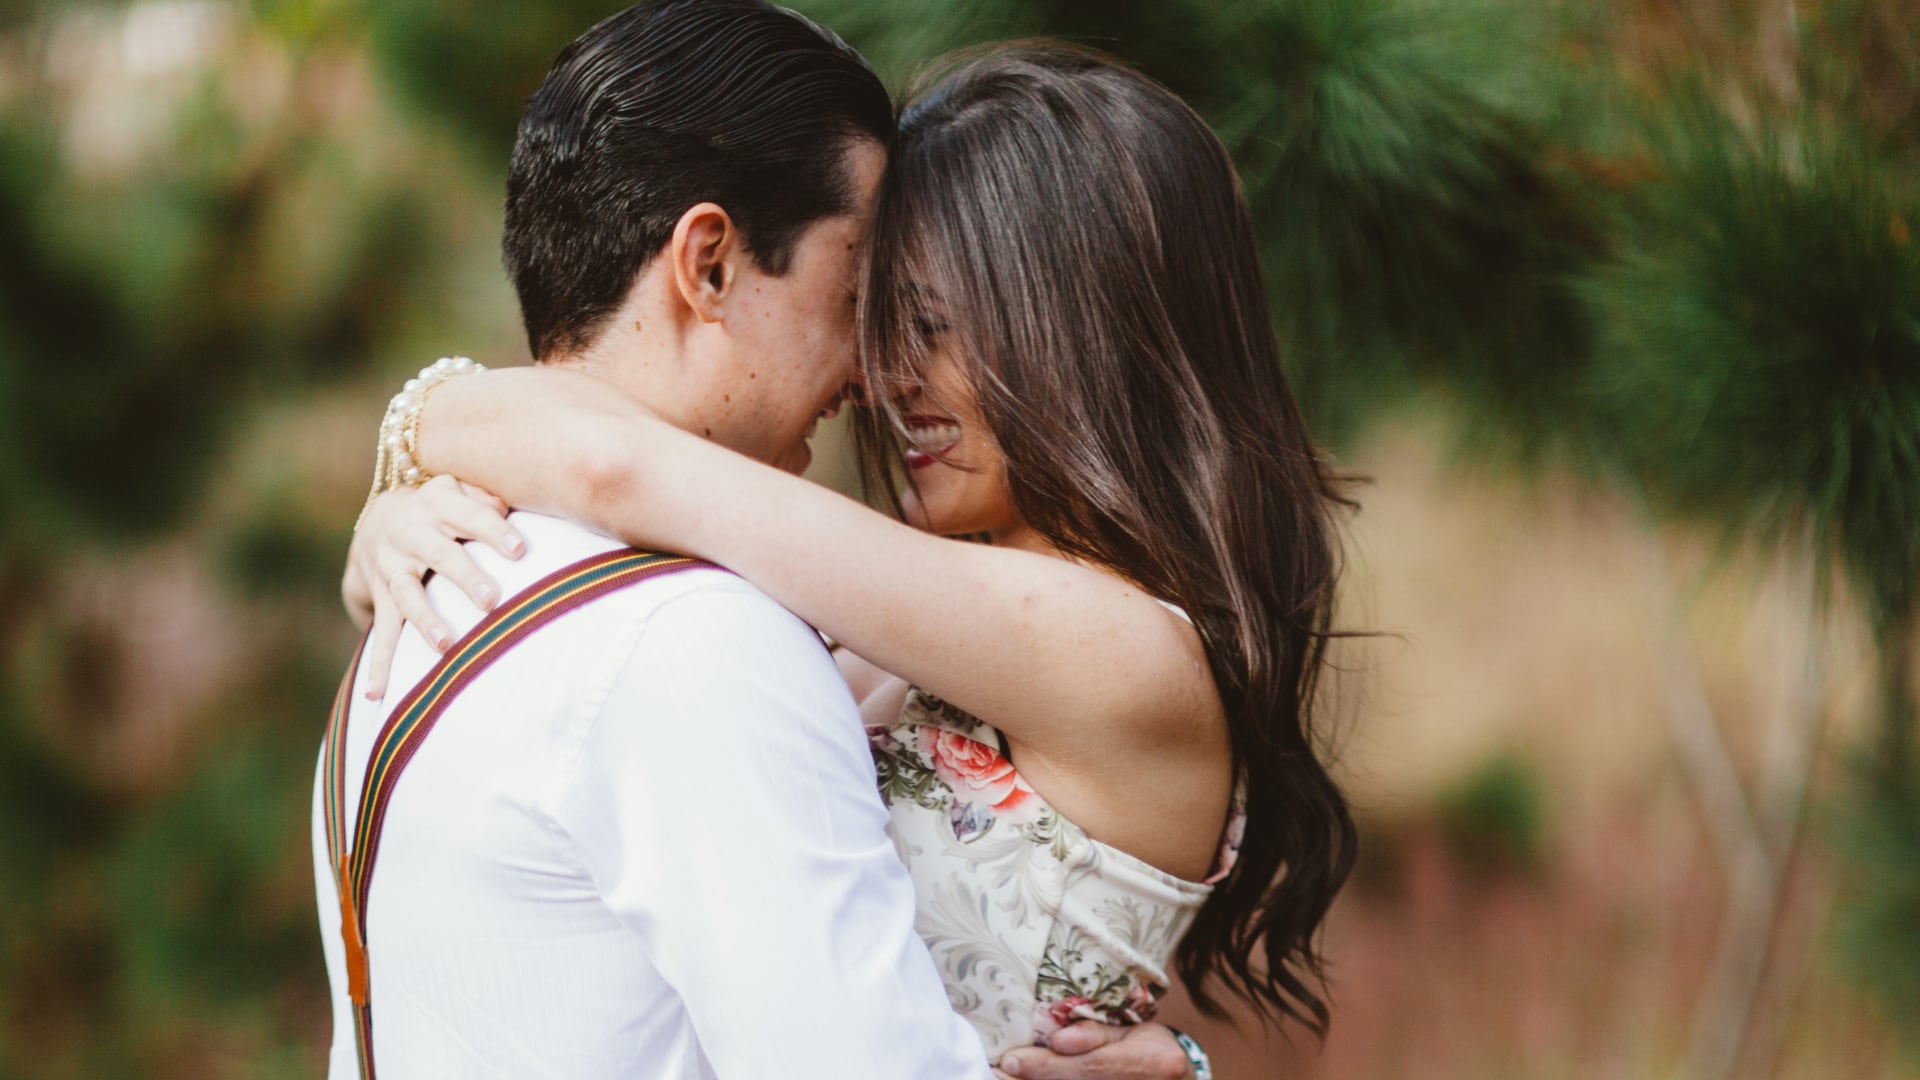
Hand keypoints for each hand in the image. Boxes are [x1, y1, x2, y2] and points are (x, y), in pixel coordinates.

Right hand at [343, 475, 523, 698]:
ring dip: (425, 621)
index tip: (520, 550)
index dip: (494, 531)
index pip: (470, 516)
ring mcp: (391, 567)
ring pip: (407, 595)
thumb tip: (506, 503)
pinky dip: (378, 664)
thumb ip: (482, 496)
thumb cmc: (441, 508)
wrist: (376, 520)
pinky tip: (375, 694)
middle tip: (490, 600)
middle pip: (440, 555)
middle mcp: (410, 534)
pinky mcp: (379, 596)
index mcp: (436, 505)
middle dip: (464, 577)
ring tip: (446, 645)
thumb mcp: (456, 490)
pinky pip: (380, 631)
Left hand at [994, 1022, 1194, 1079]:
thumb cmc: (1152, 1049)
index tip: (1012, 1061)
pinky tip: (1030, 1079)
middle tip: (998, 1070)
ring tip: (1002, 1076)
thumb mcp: (1133, 1031)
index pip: (1091, 1068)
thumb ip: (1096, 1035)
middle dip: (1035, 1079)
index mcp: (1150, 1063)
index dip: (1048, 1066)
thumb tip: (1058, 1040)